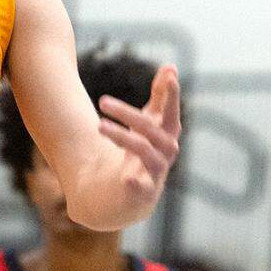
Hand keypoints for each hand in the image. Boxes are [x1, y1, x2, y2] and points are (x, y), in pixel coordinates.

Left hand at [97, 65, 181, 220]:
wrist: (121, 203)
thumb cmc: (137, 159)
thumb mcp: (146, 127)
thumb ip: (158, 99)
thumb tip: (170, 66)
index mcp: (165, 138)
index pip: (171, 115)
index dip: (171, 96)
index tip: (169, 74)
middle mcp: (163, 157)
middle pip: (155, 132)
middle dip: (131, 115)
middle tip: (103, 101)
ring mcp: (153, 177)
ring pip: (146, 154)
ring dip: (124, 137)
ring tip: (99, 125)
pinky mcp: (139, 196)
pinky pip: (141, 189)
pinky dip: (136, 182)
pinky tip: (126, 177)